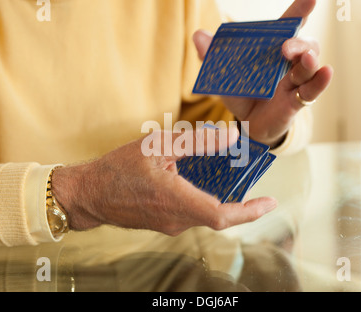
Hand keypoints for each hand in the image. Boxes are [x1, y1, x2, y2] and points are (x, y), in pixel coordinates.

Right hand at [51, 127, 277, 235]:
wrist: (89, 194)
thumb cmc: (119, 168)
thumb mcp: (159, 145)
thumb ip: (197, 141)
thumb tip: (233, 135)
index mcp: (177, 201)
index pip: (224, 215)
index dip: (251, 211)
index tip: (271, 203)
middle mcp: (177, 220)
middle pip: (220, 215)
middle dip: (241, 203)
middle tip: (253, 183)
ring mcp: (170, 225)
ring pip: (206, 215)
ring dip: (222, 201)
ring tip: (229, 178)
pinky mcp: (163, 223)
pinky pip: (191, 214)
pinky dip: (204, 201)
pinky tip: (201, 182)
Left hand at [193, 0, 333, 146]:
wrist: (245, 124)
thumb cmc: (241, 93)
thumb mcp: (224, 74)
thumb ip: (212, 55)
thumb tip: (198, 36)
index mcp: (272, 50)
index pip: (287, 27)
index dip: (299, 11)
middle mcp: (288, 62)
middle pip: (303, 44)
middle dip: (298, 41)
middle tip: (285, 47)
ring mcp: (294, 82)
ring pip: (309, 66)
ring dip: (309, 60)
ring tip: (306, 58)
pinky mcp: (296, 102)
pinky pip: (312, 91)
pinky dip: (320, 82)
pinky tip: (326, 72)